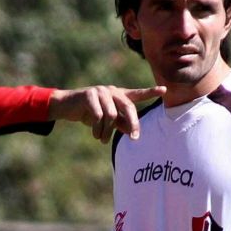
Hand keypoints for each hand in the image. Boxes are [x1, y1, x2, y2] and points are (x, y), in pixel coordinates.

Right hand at [48, 86, 165, 142]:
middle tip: (135, 138)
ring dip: (107, 131)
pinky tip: (94, 134)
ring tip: (101, 139)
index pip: (137, 94)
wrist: (66, 107)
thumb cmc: (87, 113)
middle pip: (128, 107)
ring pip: (112, 115)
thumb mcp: (106, 120)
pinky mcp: (89, 94)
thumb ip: (120, 123)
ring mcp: (101, 91)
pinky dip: (97, 128)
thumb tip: (133, 132)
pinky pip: (98, 115)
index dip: (150, 92)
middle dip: (133, 124)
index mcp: (118, 95)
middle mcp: (112, 91)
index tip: (164, 90)